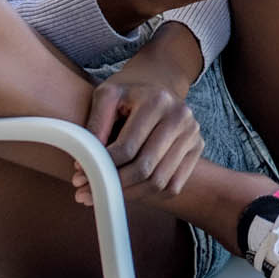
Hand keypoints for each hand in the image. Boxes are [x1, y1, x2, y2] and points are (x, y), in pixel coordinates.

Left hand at [71, 63, 202, 204]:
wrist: (159, 81)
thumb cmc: (128, 92)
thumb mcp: (106, 96)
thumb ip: (95, 125)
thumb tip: (86, 162)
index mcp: (157, 101)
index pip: (127, 147)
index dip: (102, 166)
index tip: (81, 175)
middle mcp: (180, 116)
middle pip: (144, 168)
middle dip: (114, 185)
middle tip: (87, 193)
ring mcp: (192, 133)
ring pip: (159, 182)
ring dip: (128, 195)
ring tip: (106, 196)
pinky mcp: (197, 148)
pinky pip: (173, 186)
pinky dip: (148, 195)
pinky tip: (128, 192)